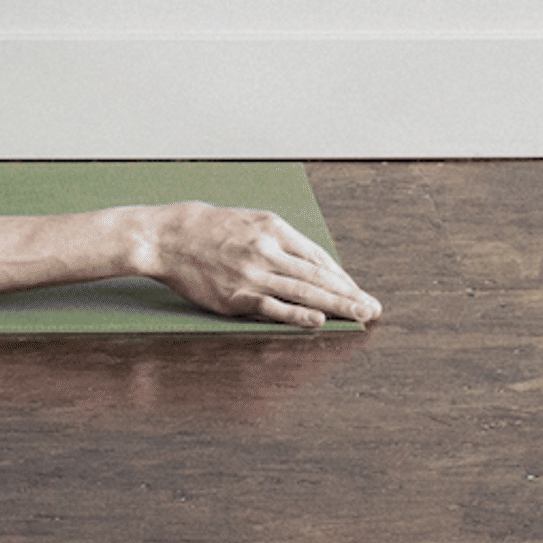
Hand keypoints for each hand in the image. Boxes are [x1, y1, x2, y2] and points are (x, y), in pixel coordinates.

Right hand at [135, 204, 383, 330]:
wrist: (169, 236)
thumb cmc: (209, 228)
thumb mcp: (250, 221)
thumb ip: (280, 241)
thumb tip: (311, 262)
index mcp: (273, 228)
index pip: (318, 257)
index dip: (341, 277)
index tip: (358, 291)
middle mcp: (267, 249)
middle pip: (318, 275)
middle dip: (349, 294)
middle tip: (374, 309)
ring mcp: (253, 272)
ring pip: (304, 291)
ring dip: (336, 306)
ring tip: (359, 316)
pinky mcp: (236, 295)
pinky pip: (273, 307)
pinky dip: (298, 314)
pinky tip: (318, 321)